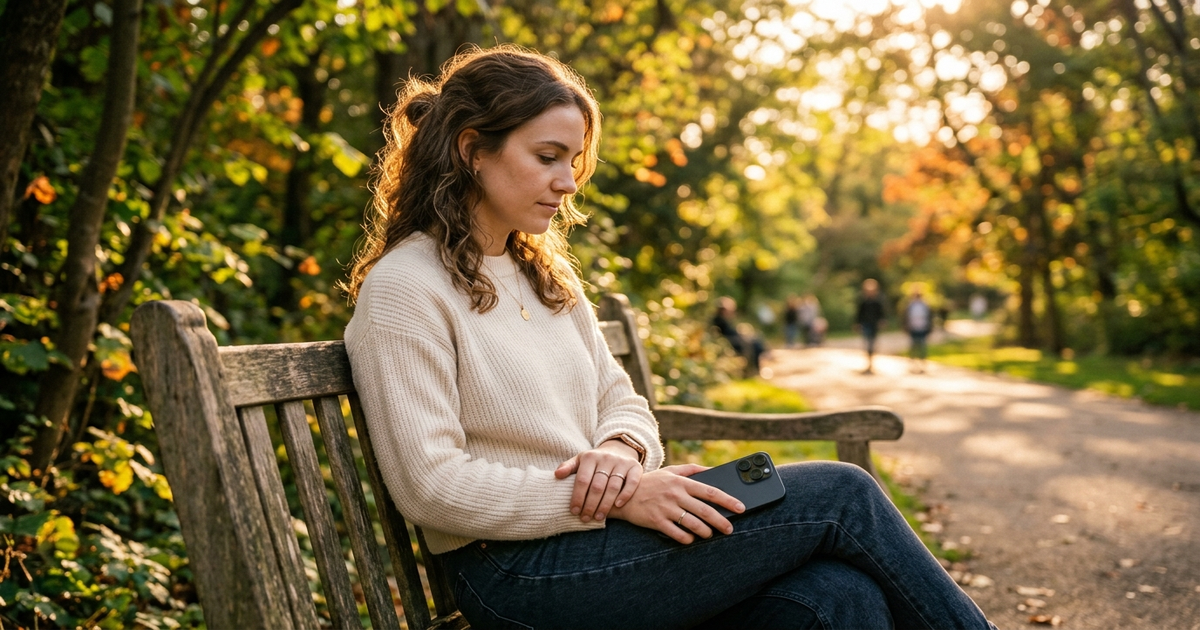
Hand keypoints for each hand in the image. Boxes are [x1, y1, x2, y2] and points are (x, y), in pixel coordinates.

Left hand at [555, 439, 642, 522]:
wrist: (618, 450)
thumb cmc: (594, 461)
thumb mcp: (580, 460)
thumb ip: (568, 467)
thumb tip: (557, 475)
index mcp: (590, 457)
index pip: (582, 480)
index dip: (578, 497)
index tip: (574, 511)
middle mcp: (606, 458)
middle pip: (597, 486)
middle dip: (590, 504)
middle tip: (585, 518)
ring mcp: (622, 462)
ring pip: (613, 486)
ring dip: (605, 504)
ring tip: (598, 517)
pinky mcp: (635, 467)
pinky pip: (632, 482)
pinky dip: (625, 495)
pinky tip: (617, 506)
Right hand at [608, 464, 744, 543]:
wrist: (622, 493)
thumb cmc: (651, 482)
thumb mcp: (670, 470)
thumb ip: (692, 470)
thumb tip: (713, 470)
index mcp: (681, 482)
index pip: (710, 491)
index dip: (727, 500)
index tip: (740, 508)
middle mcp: (675, 495)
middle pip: (705, 511)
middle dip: (721, 522)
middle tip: (729, 529)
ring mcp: (665, 508)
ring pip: (693, 524)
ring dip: (705, 532)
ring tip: (709, 534)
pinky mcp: (656, 521)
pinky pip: (677, 534)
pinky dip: (687, 538)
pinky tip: (690, 539)